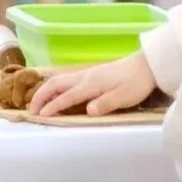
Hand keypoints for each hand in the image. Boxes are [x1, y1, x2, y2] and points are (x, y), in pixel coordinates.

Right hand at [30, 52, 156, 116]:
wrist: (149, 64)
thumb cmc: (138, 82)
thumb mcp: (124, 97)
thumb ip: (105, 104)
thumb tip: (87, 111)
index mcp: (92, 84)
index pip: (67, 97)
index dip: (52, 107)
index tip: (40, 117)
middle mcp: (86, 76)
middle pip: (56, 84)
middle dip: (41, 96)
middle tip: (31, 111)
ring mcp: (88, 73)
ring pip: (60, 79)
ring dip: (46, 90)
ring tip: (38, 103)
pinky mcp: (93, 73)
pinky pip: (67, 79)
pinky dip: (55, 86)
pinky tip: (55, 93)